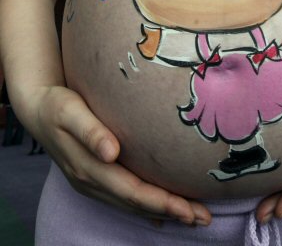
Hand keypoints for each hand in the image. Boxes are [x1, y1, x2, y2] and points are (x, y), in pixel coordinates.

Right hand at [28, 86, 210, 225]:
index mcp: (89, 169)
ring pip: (132, 203)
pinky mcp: (95, 176)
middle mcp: (91, 181)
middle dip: (172, 211)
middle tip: (204, 218)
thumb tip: (112, 152)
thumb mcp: (69, 111)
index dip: (162, 202)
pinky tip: (163, 213)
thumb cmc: (57, 104)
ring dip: (163, 210)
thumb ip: (90, 131)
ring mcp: (92, 183)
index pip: (132, 191)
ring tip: (193, 216)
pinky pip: (124, 197)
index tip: (188, 209)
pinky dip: (145, 206)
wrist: (37, 108)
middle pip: (137, 203)